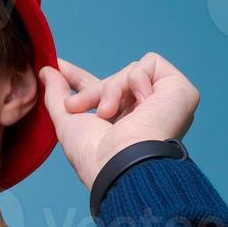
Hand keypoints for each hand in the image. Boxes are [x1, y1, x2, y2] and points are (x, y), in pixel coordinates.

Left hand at [39, 53, 198, 189]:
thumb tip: (47, 70)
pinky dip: (137, 80)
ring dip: (111, 90)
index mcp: (123, 126)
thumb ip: (56, 95)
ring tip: (108, 113)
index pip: (102, 93)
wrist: (121, 162)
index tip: (59, 66)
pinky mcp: (180, 91)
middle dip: (92, 91)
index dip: (80, 80)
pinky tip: (142, 104)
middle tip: (77, 107)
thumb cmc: (94, 155)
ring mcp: (164, 103)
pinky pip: (151, 64)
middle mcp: (147, 115)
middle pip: (114, 81)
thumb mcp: (67, 122)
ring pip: (129, 72)